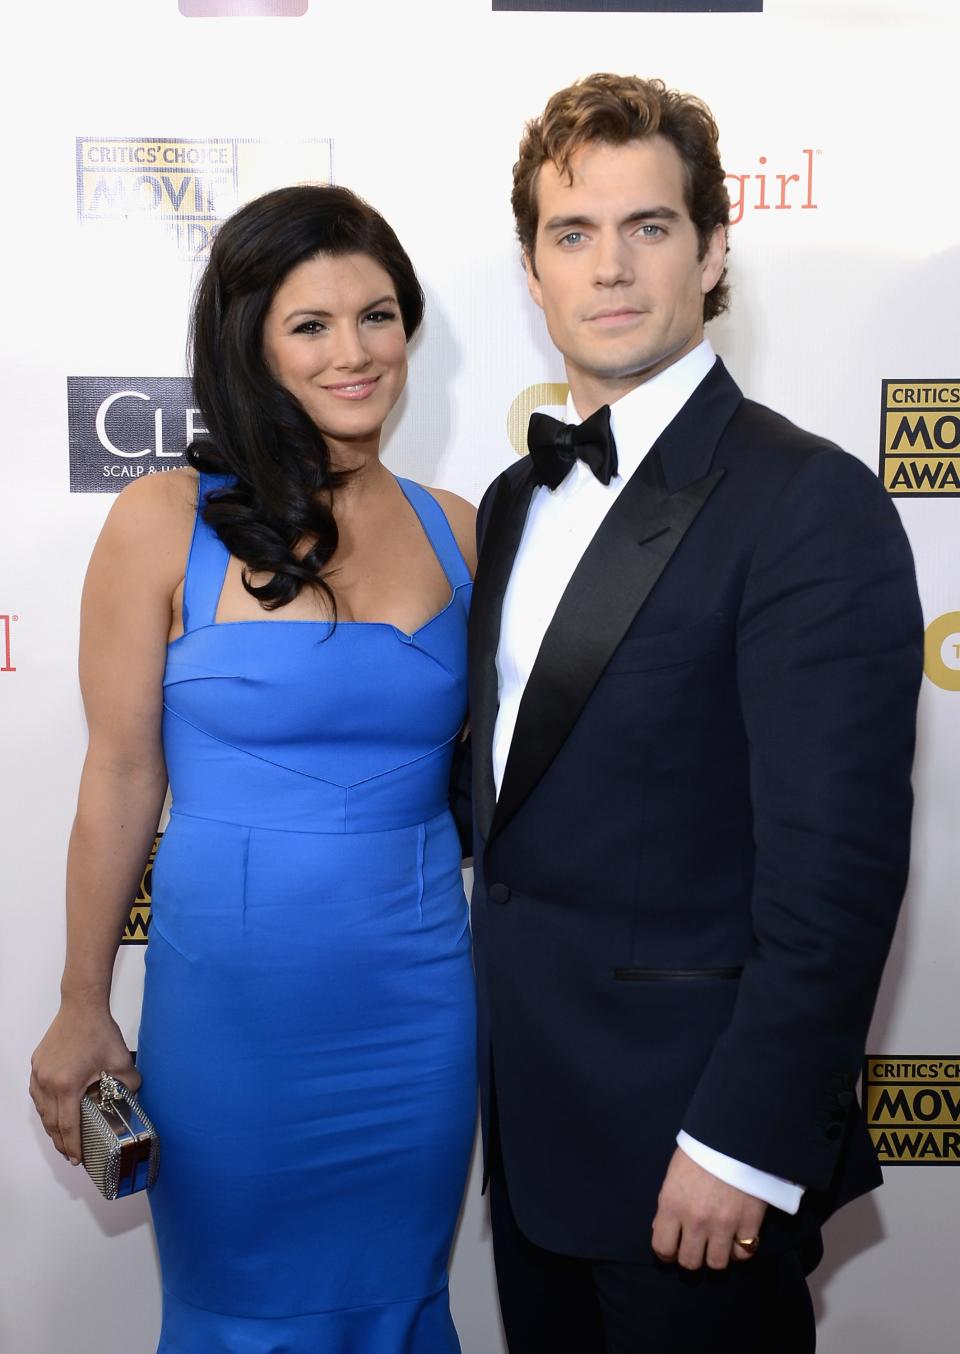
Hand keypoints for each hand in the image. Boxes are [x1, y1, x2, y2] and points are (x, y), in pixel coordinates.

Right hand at [30, 1003, 140, 1166]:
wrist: (81, 1006)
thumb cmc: (98, 1030)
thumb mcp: (120, 1059)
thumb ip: (129, 1083)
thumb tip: (134, 1097)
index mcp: (67, 1085)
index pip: (68, 1125)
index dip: (72, 1145)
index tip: (76, 1159)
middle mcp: (48, 1082)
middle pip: (51, 1122)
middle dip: (61, 1141)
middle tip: (70, 1154)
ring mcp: (39, 1074)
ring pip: (41, 1110)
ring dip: (51, 1126)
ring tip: (62, 1137)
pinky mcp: (36, 1065)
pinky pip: (38, 1094)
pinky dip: (45, 1107)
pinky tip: (54, 1112)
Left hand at [651, 1147, 766, 1270]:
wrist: (735, 1135)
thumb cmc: (699, 1151)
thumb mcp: (674, 1175)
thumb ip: (668, 1205)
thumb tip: (662, 1230)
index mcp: (672, 1205)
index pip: (663, 1248)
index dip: (666, 1253)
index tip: (672, 1249)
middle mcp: (696, 1221)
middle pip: (690, 1262)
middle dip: (690, 1256)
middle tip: (696, 1246)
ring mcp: (724, 1225)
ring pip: (716, 1264)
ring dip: (715, 1255)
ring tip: (716, 1243)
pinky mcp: (749, 1224)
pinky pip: (743, 1254)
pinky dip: (739, 1250)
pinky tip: (736, 1238)